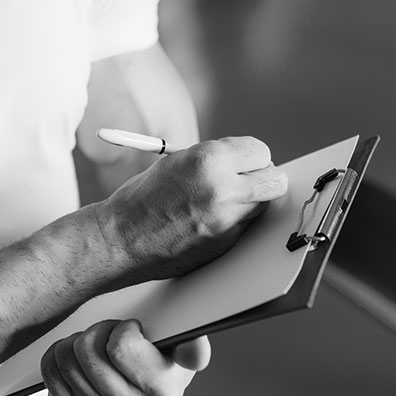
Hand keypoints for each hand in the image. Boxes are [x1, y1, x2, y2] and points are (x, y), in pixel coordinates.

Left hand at [41, 319, 209, 395]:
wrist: (144, 386)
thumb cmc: (163, 357)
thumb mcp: (184, 347)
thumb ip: (191, 345)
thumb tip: (193, 349)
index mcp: (165, 391)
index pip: (123, 348)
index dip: (125, 331)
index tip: (135, 328)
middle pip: (89, 349)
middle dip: (101, 330)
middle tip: (114, 334)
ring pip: (67, 356)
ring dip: (79, 341)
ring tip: (99, 347)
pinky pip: (50, 371)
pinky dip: (58, 356)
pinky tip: (79, 360)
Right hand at [95, 136, 287, 282]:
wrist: (121, 239)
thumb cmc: (142, 198)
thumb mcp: (177, 162)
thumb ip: (214, 160)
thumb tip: (244, 163)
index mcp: (208, 160)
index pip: (260, 151)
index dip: (253, 156)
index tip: (248, 160)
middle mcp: (223, 189)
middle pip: (275, 180)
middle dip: (266, 177)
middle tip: (252, 179)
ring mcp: (226, 220)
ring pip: (264, 205)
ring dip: (253, 199)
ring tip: (227, 199)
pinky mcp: (225, 244)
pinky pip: (246, 226)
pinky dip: (236, 220)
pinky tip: (212, 218)